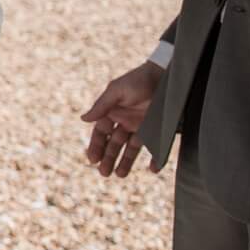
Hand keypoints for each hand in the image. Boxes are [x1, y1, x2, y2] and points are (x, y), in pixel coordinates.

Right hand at [80, 60, 164, 178]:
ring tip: (120, 175)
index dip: (96, 146)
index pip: (101, 133)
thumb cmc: (138, 80)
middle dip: (108, 158)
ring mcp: (142, 127)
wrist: (166, 74)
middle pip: (114, 144)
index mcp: (112, 112)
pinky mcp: (158, 129)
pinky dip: (155, 158)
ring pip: (131, 148)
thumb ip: (101, 106)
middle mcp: (125, 122)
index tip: (92, 159)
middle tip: (103, 173)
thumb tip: (83, 119)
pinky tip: (153, 169)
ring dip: (125, 162)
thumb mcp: (117, 91)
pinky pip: (155, 147)